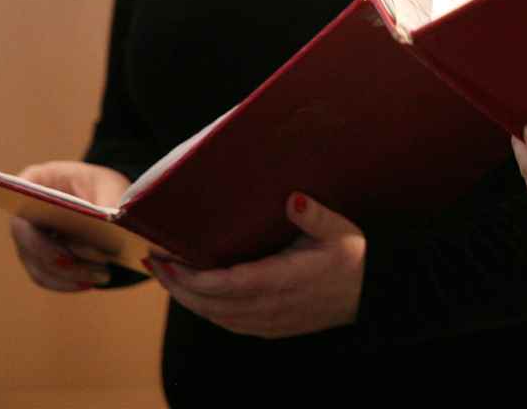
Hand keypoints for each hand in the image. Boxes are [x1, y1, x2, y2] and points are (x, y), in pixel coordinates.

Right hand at [10, 161, 127, 290]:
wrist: (105, 195)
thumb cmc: (104, 184)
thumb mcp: (111, 186)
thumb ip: (109, 205)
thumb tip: (111, 226)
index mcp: (34, 183)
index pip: (22, 212)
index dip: (38, 236)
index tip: (66, 252)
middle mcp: (23, 213)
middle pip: (30, 245)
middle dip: (63, 262)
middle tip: (98, 269)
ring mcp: (28, 238)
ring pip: (39, 266)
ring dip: (70, 276)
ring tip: (102, 275)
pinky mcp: (38, 258)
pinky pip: (46, 277)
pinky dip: (67, 282)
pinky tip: (91, 282)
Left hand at [145, 194, 363, 337]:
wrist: (372, 294)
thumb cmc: (355, 259)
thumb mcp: (339, 230)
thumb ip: (313, 215)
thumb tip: (293, 198)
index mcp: (280, 281)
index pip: (221, 284)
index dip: (188, 276)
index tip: (166, 258)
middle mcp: (268, 307)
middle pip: (208, 304)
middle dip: (176, 285)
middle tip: (154, 263)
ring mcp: (268, 321)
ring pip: (214, 316)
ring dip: (187, 298)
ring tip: (168, 277)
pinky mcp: (271, 328)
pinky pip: (228, 323)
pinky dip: (206, 310)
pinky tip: (197, 297)